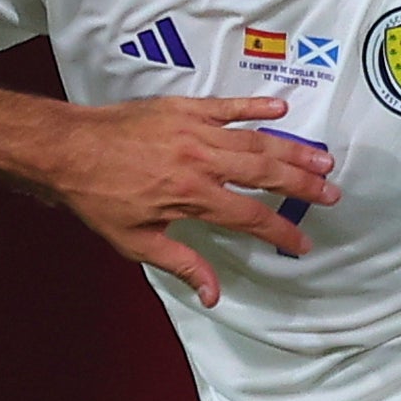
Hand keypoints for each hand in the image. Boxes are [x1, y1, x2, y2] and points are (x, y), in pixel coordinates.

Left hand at [39, 98, 338, 305]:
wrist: (67, 150)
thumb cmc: (98, 198)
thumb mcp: (137, 242)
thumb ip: (182, 264)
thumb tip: (214, 295)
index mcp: (192, 196)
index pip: (250, 217)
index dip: (280, 232)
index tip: (302, 243)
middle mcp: (201, 161)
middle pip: (265, 174)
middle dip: (302, 185)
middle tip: (332, 193)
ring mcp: (195, 130)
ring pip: (255, 139)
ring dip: (292, 149)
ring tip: (322, 159)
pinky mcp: (184, 108)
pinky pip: (228, 106)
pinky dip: (256, 106)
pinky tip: (282, 109)